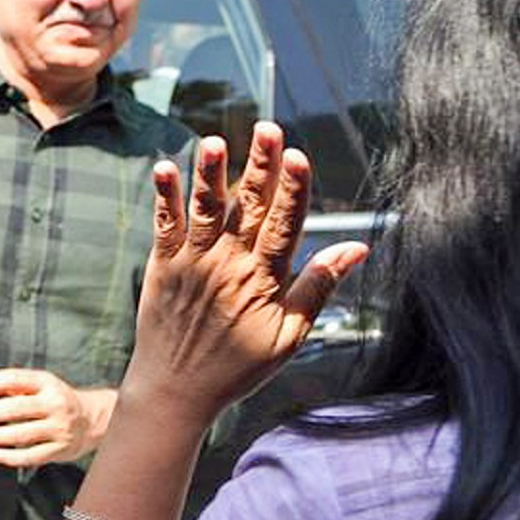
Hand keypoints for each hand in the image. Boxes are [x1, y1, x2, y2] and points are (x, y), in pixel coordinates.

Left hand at [0, 368, 112, 467]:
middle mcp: (54, 404)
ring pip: (21, 434)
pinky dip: (9, 457)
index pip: (14, 380)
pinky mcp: (60, 450)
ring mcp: (58, 429)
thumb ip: (14, 385)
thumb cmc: (56, 399)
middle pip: (15, 408)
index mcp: (47, 383)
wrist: (93, 419)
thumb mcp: (41, 384)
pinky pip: (31, 456)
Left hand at [128, 122, 367, 428]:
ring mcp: (193, 264)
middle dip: (258, 167)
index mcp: (264, 281)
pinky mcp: (162, 267)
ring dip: (210, 174)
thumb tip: (356, 248)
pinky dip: (164, 197)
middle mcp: (228, 267)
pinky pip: (164, 225)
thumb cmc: (237, 367)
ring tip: (214, 141)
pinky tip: (165, 167)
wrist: (175, 391)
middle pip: (247, 208)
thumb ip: (319, 287)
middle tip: (266, 128)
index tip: (298, 155)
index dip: (292, 190)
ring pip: (205, 211)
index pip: (283, 226)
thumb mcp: (289, 336)